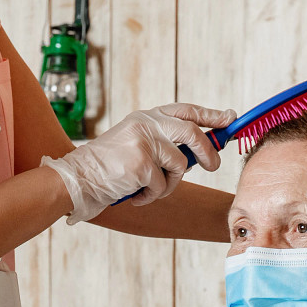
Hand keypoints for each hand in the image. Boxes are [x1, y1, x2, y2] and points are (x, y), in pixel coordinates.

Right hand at [42, 103, 235, 223]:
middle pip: (192, 133)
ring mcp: (143, 142)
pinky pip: (163, 185)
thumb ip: (163, 141)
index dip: (211, 115)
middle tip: (213, 166)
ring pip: (180, 165)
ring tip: (149, 188)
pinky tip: (134, 194)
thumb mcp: (135, 143)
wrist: (77, 178)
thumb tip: (200, 150)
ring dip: (170, 184)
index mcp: (146, 118)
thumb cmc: (107, 168)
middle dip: (208, 151)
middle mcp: (146, 125)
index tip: (230, 119)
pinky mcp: (140, 163)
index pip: (186, 110)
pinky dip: (152, 196)